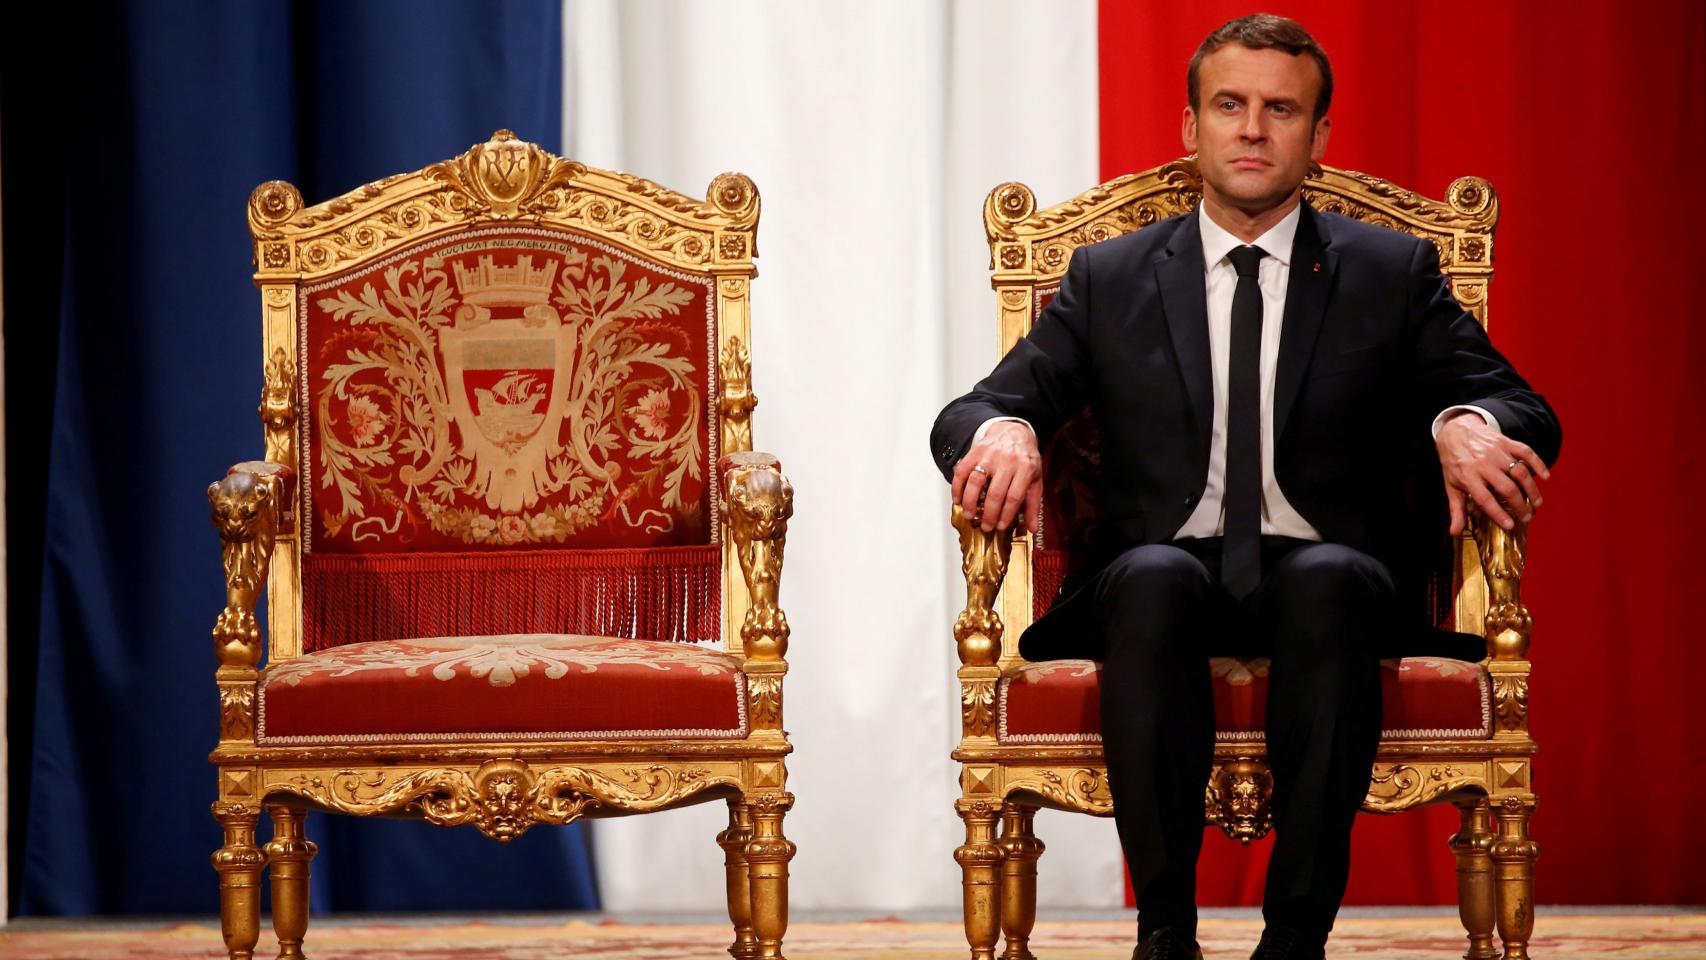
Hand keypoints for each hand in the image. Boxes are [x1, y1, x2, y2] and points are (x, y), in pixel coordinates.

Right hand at [950, 421, 1042, 531]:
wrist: (1014, 432)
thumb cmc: (1025, 459)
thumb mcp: (1035, 479)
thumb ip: (1033, 505)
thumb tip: (1033, 529)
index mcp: (1026, 468)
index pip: (1014, 496)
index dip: (1006, 514)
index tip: (1000, 526)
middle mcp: (1007, 461)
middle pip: (995, 492)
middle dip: (988, 513)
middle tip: (985, 526)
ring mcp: (990, 455)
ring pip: (976, 481)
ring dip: (970, 501)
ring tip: (969, 515)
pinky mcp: (975, 452)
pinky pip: (962, 470)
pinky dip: (957, 486)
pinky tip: (958, 499)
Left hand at [1435, 412, 1549, 534]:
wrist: (1455, 431)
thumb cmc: (1454, 462)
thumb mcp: (1451, 485)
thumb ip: (1456, 509)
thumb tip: (1455, 532)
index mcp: (1468, 477)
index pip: (1485, 499)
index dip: (1498, 513)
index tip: (1510, 525)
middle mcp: (1483, 464)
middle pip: (1507, 488)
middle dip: (1520, 505)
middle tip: (1527, 517)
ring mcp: (1496, 452)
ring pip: (1520, 472)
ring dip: (1532, 489)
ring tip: (1537, 503)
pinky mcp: (1506, 442)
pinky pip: (1526, 452)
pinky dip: (1538, 464)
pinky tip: (1545, 477)